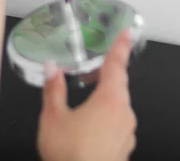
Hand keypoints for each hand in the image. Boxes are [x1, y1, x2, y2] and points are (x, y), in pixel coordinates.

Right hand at [37, 31, 136, 160]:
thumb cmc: (69, 157)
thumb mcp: (52, 117)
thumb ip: (53, 88)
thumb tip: (53, 69)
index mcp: (110, 100)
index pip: (117, 64)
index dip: (121, 45)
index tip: (127, 32)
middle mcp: (124, 114)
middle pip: (119, 84)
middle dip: (108, 73)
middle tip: (94, 69)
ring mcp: (126, 133)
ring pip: (119, 105)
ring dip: (106, 97)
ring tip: (87, 99)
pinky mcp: (123, 150)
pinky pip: (118, 124)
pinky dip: (107, 117)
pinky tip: (90, 126)